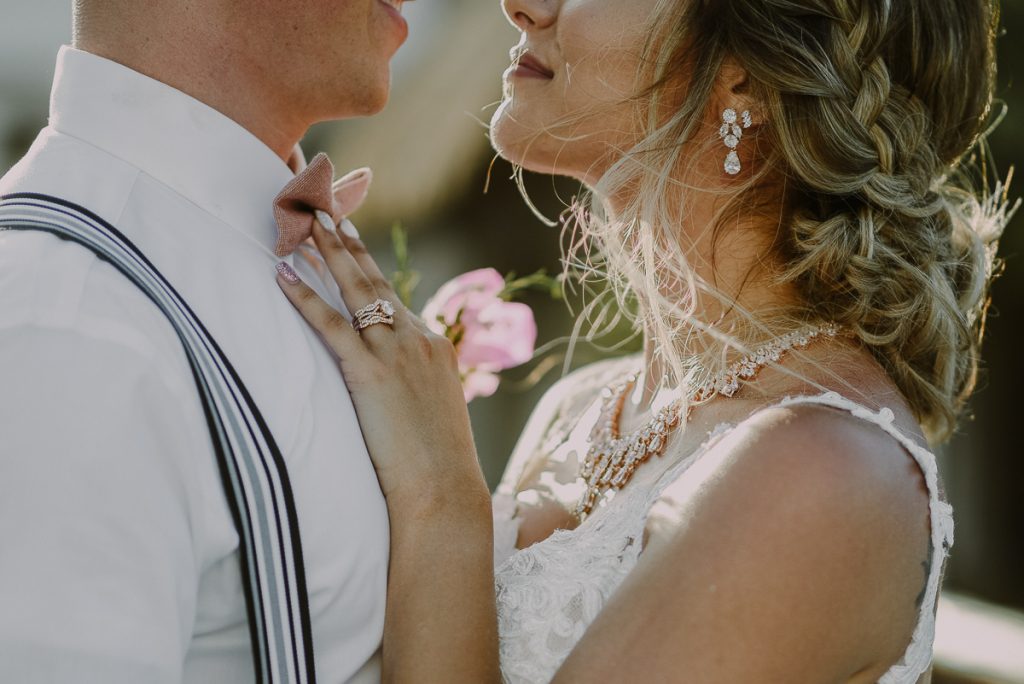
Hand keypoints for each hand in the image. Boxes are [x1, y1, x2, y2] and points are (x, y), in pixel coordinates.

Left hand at [275, 215, 488, 512]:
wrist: (444, 490)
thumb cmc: (438, 465)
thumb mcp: (434, 414)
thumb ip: (415, 389)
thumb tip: (395, 390)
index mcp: (434, 348)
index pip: (394, 300)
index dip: (369, 269)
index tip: (353, 242)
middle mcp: (418, 339)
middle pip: (376, 282)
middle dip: (348, 246)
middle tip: (327, 214)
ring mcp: (397, 353)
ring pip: (356, 292)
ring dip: (327, 255)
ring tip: (305, 226)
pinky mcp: (371, 373)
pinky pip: (331, 325)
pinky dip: (305, 297)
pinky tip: (284, 275)